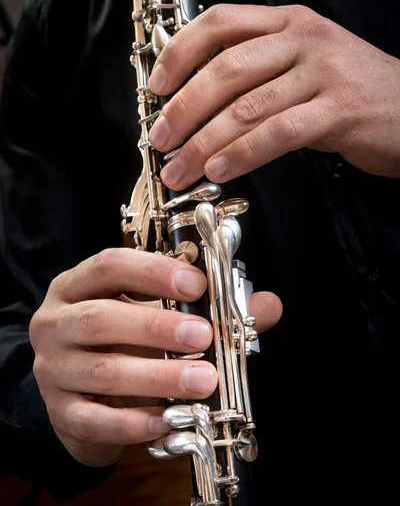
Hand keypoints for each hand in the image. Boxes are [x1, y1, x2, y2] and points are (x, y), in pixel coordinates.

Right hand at [29, 248, 281, 466]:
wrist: (82, 398)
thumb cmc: (123, 345)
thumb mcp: (155, 316)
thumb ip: (209, 308)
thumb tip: (266, 305)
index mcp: (79, 286)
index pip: (109, 266)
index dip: (152, 271)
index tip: (196, 284)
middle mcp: (57, 322)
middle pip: (100, 318)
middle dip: (156, 326)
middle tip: (203, 336)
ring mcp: (53, 369)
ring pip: (102, 370)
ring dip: (157, 376)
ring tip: (202, 380)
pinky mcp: (60, 412)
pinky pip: (95, 419)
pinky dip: (134, 421)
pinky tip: (168, 420)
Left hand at [148, 3, 399, 185]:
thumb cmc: (350, 92)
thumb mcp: (302, 66)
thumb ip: (257, 73)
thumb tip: (197, 102)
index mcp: (287, 23)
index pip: (221, 21)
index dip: (180, 52)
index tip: (156, 86)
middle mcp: (303, 39)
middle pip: (226, 68)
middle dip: (184, 108)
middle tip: (160, 139)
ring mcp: (322, 73)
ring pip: (247, 106)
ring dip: (204, 142)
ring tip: (180, 169)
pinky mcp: (338, 110)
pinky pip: (278, 132)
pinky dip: (242, 154)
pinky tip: (219, 170)